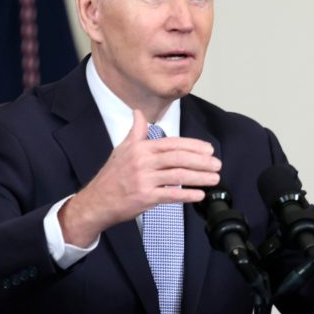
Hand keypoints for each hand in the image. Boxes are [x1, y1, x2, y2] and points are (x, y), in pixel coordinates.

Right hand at [58, 109, 220, 245]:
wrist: (96, 201)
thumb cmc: (111, 176)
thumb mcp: (122, 148)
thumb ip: (135, 130)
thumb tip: (137, 112)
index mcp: (141, 148)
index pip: (173, 143)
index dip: (193, 146)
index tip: (208, 150)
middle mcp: (143, 161)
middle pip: (179, 158)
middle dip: (201, 161)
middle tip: (217, 164)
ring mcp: (144, 179)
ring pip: (178, 176)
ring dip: (200, 177)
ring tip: (214, 178)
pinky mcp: (145, 197)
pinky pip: (171, 195)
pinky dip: (187, 195)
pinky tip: (199, 194)